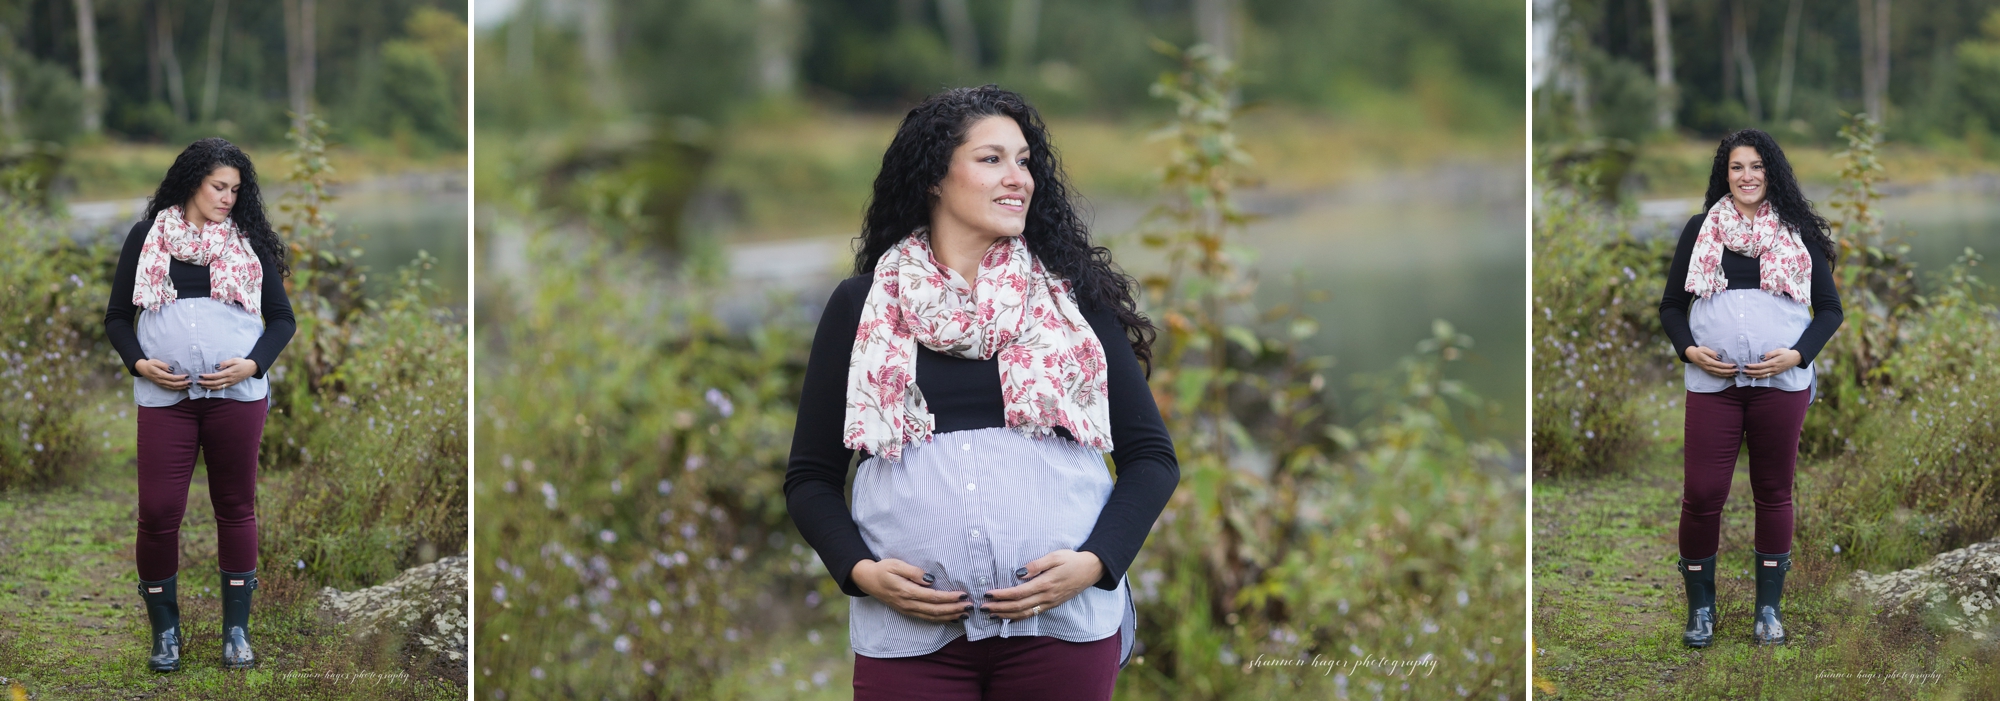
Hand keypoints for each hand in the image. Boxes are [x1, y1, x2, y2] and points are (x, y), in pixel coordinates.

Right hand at [135, 359, 190, 390]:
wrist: (142, 368)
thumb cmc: (149, 364)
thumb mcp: (155, 362)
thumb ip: (163, 365)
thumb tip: (171, 369)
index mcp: (160, 375)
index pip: (172, 378)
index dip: (180, 378)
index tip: (187, 376)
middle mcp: (161, 381)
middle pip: (173, 384)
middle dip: (183, 383)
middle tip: (191, 382)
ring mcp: (161, 383)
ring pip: (172, 387)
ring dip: (181, 387)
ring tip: (189, 386)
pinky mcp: (161, 385)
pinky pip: (170, 388)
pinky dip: (177, 389)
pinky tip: (183, 388)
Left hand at [198, 358, 256, 389]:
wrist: (252, 368)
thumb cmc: (242, 362)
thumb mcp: (234, 360)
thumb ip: (225, 363)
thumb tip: (216, 366)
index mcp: (229, 372)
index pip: (216, 376)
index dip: (207, 377)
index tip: (200, 376)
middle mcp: (229, 379)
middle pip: (215, 383)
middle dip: (206, 383)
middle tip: (198, 382)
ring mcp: (230, 382)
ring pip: (218, 387)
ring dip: (209, 387)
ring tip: (202, 386)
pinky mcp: (231, 384)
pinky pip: (222, 388)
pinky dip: (215, 389)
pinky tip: (210, 388)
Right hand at [852, 558, 970, 622]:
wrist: (868, 580)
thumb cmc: (883, 569)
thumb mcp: (896, 564)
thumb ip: (913, 572)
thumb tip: (930, 579)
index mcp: (906, 591)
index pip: (933, 597)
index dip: (949, 597)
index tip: (963, 594)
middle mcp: (908, 604)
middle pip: (935, 610)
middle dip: (954, 608)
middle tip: (970, 606)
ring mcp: (907, 610)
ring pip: (932, 617)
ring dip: (950, 616)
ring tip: (965, 613)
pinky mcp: (908, 612)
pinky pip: (927, 618)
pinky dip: (941, 620)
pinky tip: (951, 618)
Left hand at [981, 549, 1102, 621]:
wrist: (1091, 570)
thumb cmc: (1072, 560)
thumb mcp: (1055, 556)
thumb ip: (1036, 565)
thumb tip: (1019, 573)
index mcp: (1045, 583)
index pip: (1018, 592)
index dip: (1001, 595)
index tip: (988, 593)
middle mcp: (1047, 596)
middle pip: (1018, 606)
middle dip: (999, 608)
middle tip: (983, 607)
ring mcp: (1050, 603)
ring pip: (1025, 613)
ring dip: (1006, 615)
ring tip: (992, 615)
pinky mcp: (1052, 605)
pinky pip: (1033, 614)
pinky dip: (1019, 618)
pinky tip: (1009, 618)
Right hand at [1685, 346, 1736, 378]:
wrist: (1691, 355)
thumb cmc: (1699, 350)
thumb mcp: (1704, 349)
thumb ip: (1712, 353)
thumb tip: (1719, 357)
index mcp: (1708, 362)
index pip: (1720, 365)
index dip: (1728, 366)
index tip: (1734, 365)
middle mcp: (1709, 367)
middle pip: (1721, 371)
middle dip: (1730, 371)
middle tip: (1737, 371)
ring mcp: (1709, 370)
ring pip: (1720, 374)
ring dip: (1728, 375)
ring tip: (1735, 374)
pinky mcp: (1709, 371)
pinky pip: (1717, 375)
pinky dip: (1724, 376)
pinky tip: (1729, 375)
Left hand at [1743, 349, 1801, 378]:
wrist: (1796, 358)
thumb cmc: (1787, 353)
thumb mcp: (1779, 350)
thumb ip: (1770, 353)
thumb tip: (1762, 357)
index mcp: (1773, 362)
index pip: (1760, 366)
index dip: (1752, 366)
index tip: (1746, 365)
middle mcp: (1773, 368)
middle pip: (1760, 372)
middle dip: (1751, 372)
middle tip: (1743, 371)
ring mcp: (1775, 372)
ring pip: (1763, 375)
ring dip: (1754, 376)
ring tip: (1747, 375)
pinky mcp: (1776, 373)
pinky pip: (1767, 376)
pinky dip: (1760, 377)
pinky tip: (1755, 377)